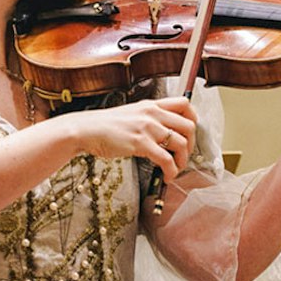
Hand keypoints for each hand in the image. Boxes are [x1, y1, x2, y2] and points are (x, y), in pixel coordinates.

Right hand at [66, 96, 197, 180]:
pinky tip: (166, 176)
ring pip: (181, 143)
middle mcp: (152, 113)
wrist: (86, 130)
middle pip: (189, 126)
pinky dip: (171, 170)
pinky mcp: (140, 143)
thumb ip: (148, 118)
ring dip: (183, 161)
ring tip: (175, 169)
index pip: (185, 104)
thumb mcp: (131, 114)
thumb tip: (163, 132)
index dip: (194, 119)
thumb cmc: (105, 126)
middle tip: (184, 156)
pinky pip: (166, 159)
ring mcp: (147, 127)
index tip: (190, 134)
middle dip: (191, 145)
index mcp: (151, 105)